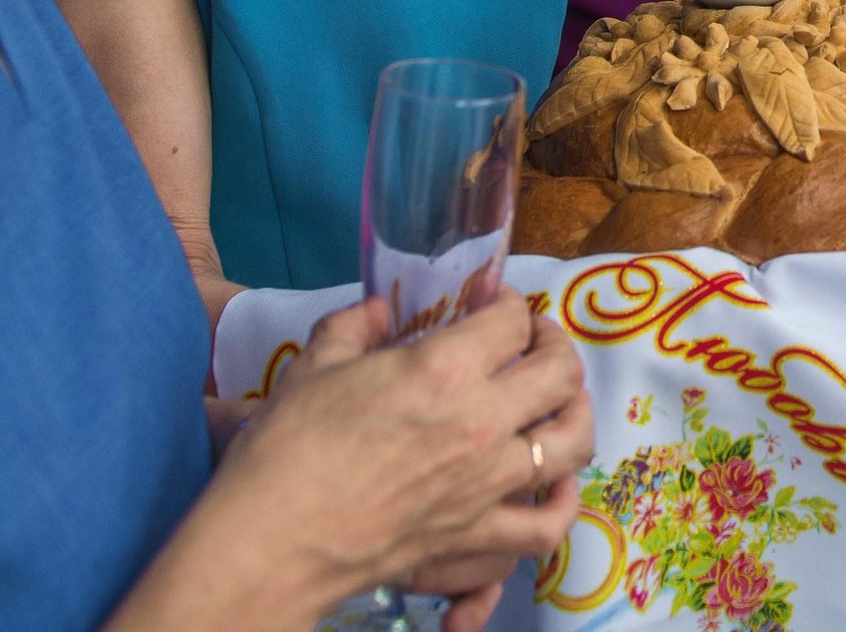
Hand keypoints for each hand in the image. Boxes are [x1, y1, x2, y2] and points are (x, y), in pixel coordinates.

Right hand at [204, 280, 594, 613]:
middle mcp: (482, 421)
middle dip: (554, 345)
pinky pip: (547, 524)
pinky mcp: (479, 535)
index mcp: (444, 368)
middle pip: (559, 371)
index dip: (510, 305)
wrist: (271, 541)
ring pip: (572, 440)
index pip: (510, 321)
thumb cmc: (286, 447)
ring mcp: (488, 483)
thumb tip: (381, 309)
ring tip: (558, 402)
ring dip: (574, 412)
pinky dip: (562, 504)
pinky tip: (554, 484)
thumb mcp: (314, 364)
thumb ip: (356, 326)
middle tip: (535, 342)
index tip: (498, 308)